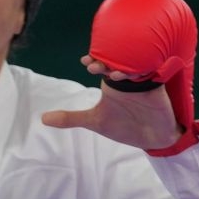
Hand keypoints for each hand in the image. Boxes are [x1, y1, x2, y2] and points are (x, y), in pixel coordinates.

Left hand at [42, 0, 198, 154]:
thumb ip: (70, 118)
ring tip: (112, 72)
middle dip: (107, 59)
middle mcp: (126, 79)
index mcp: (112, 83)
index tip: (85, 61)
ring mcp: (141, 82)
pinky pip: (150, 72)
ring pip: (133, 64)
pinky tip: (131, 76)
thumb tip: (43, 118)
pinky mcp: (155, 86)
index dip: (95, 59)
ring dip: (123, 65)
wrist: (152, 139)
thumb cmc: (125, 127)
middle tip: (94, 64)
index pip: (103, 64)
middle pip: (118, 60)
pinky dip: (141, 72)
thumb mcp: (95, 122)